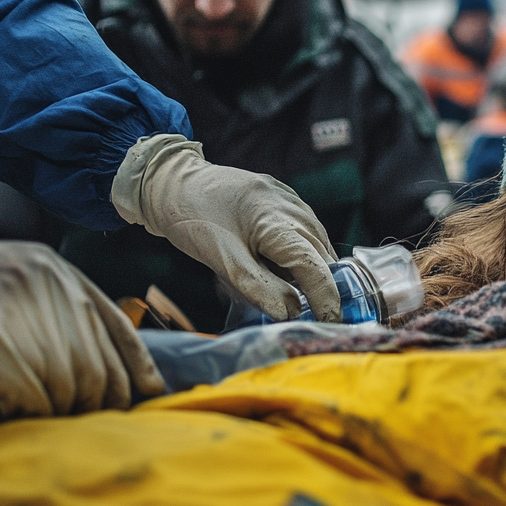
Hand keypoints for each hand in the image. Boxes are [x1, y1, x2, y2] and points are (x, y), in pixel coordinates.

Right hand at [0, 212, 165, 416]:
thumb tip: (98, 361)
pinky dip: (30, 413)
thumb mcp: (14, 276)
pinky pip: (37, 398)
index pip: (120, 329)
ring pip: (72, 387)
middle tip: (83, 419)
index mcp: (59, 272)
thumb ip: (57, 305)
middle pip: (101, 367)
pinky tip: (10, 407)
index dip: (137, 370)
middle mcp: (51, 289)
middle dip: (99, 402)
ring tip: (40, 412)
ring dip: (62, 411)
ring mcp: (25, 317)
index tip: (144, 396)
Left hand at [112, 135, 340, 321]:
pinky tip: (279, 267)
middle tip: (306, 317)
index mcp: (277, 221)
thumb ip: (258, 287)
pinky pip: (304, 233)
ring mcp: (292, 200)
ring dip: (310, 271)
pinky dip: (299, 255)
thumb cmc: (194, 220)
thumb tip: (291, 313)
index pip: (315, 266)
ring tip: (287, 292)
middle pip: (322, 257)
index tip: (332, 324)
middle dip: (320, 288)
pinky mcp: (286, 199)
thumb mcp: (222, 260)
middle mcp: (293, 207)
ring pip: (316, 245)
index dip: (327, 298)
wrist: (174, 182)